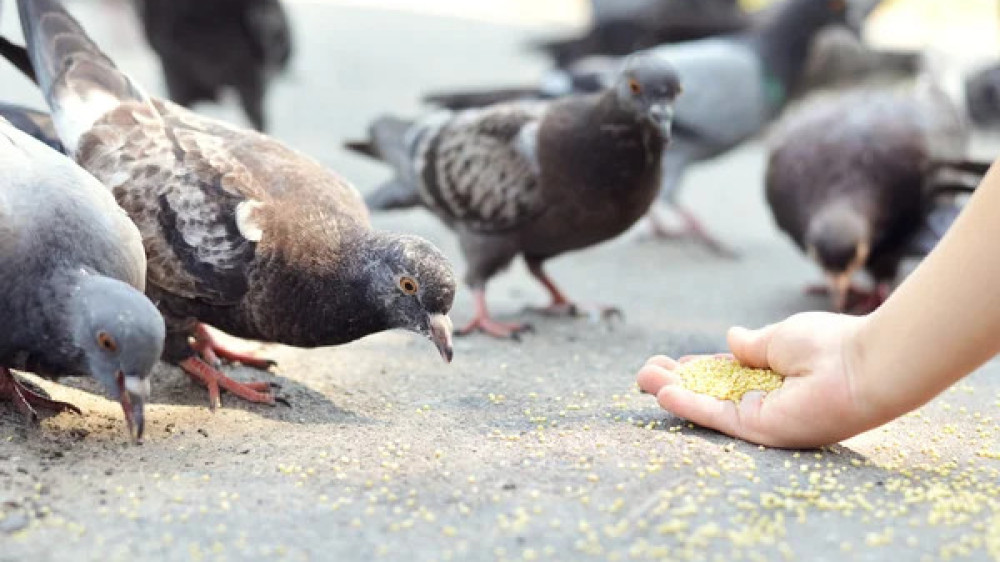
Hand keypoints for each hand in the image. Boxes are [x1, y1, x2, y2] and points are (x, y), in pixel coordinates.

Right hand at [637, 312, 884, 447]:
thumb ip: (753, 344)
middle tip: (645, 372)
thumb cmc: (830, 345)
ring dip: (673, 393)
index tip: (672, 361)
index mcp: (772, 373)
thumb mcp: (780, 337)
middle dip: (677, 381)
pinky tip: (663, 394)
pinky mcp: (760, 429)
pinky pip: (717, 416)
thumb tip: (730, 337)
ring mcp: (761, 415)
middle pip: (710, 391)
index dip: (697, 367)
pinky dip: (690, 405)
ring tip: (641, 379)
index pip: (726, 372)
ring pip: (707, 404)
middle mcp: (765, 397)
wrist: (862, 365)